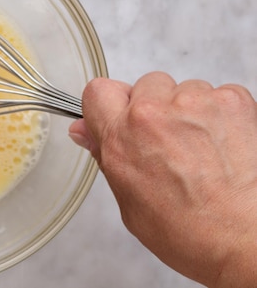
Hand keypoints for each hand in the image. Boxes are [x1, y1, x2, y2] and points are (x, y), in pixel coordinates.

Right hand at [69, 72, 256, 287]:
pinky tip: (223, 144)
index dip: (108, 104)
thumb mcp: (130, 203)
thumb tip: (86, 131)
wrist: (249, 241)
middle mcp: (155, 114)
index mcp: (122, 137)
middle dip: (153, 107)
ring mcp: (196, 102)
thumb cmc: (193, 232)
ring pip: (184, 89)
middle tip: (167, 142)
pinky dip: (220, 113)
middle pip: (144, 85)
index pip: (97, 90)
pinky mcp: (233, 101)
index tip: (117, 116)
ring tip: (201, 149)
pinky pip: (218, 93)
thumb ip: (106, 156)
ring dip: (188, 110)